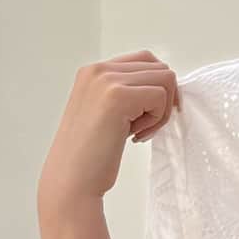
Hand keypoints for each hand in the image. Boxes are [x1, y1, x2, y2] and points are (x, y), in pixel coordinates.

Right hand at [37, 51, 180, 212]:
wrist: (72, 179)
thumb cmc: (90, 154)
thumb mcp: (106, 112)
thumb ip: (127, 93)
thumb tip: (166, 86)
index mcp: (93, 71)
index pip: (145, 59)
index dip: (158, 87)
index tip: (150, 114)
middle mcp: (98, 69)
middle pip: (159, 68)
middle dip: (163, 99)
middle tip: (145, 127)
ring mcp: (107, 80)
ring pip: (165, 80)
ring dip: (161, 110)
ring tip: (140, 132)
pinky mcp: (118, 96)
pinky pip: (161, 97)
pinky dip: (157, 120)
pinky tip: (135, 137)